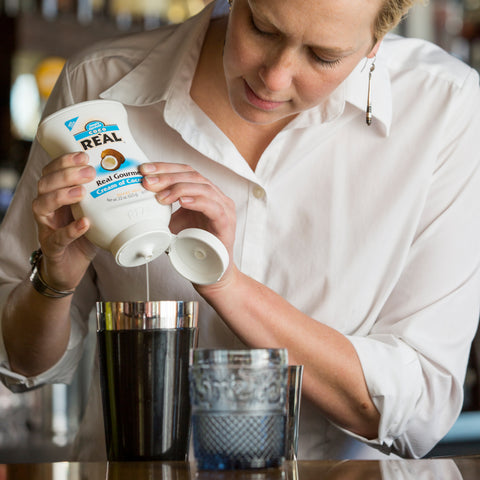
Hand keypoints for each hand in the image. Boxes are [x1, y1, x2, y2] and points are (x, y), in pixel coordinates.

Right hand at [32, 152, 97, 290]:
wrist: (71, 268)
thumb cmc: (83, 237)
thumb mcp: (95, 213)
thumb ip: (104, 197)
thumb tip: (132, 178)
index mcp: (56, 196)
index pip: (52, 171)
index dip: (65, 161)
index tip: (84, 155)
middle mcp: (47, 209)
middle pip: (45, 183)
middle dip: (66, 174)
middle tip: (89, 172)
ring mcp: (46, 228)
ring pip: (42, 205)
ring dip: (62, 195)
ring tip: (82, 192)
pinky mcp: (51, 249)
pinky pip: (57, 238)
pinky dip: (70, 230)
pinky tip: (84, 223)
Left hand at [139, 162, 236, 281]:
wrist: (211, 270)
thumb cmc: (194, 246)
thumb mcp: (173, 224)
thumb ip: (161, 213)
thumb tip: (135, 206)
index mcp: (203, 192)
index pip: (184, 171)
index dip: (164, 167)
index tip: (144, 169)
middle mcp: (216, 196)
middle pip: (192, 175)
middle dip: (167, 176)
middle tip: (147, 181)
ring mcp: (224, 208)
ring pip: (202, 187)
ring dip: (178, 188)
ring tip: (160, 197)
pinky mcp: (226, 222)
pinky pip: (213, 207)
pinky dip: (197, 201)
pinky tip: (182, 201)